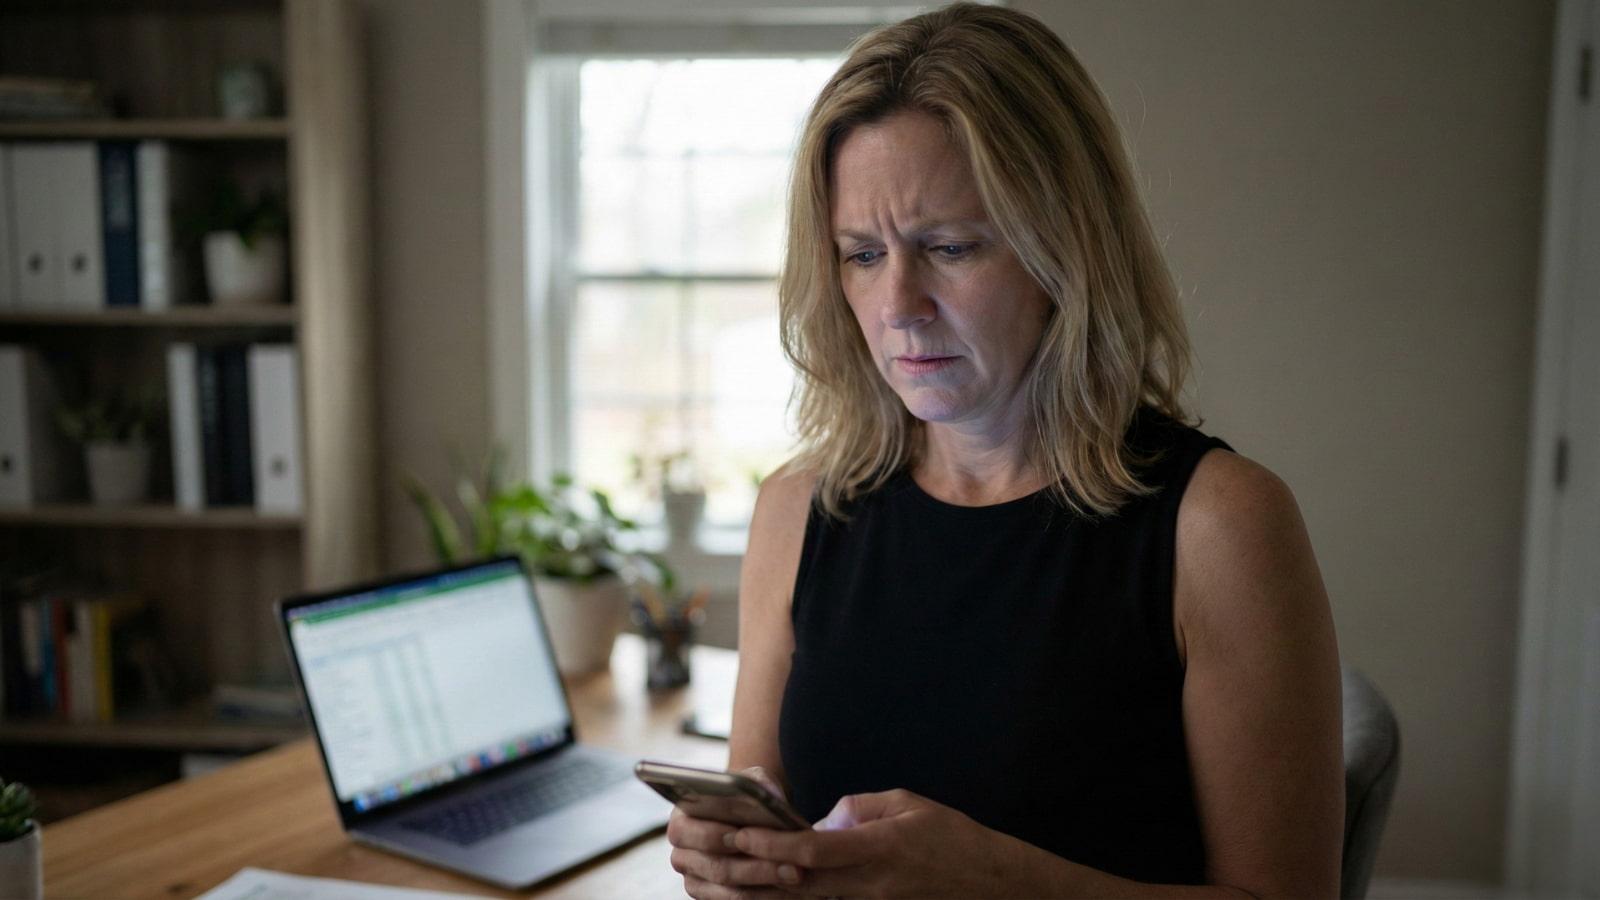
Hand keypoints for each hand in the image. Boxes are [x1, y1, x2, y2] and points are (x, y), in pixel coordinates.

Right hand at [666, 766, 807, 898]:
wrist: (751, 819)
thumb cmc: (748, 798)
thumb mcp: (752, 780)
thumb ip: (756, 783)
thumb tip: (768, 795)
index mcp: (680, 820)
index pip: (687, 831)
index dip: (713, 835)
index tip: (740, 836)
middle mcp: (682, 854)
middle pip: (715, 867)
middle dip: (754, 866)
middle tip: (788, 863)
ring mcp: (696, 880)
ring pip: (730, 889)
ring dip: (765, 882)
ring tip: (796, 873)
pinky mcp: (712, 897)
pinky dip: (765, 895)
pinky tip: (789, 888)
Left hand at [732, 789, 1043, 898]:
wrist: (991, 883)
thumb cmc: (953, 837)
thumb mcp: (908, 803)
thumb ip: (860, 807)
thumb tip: (823, 820)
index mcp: (878, 847)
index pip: (813, 849)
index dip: (773, 843)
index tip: (743, 833)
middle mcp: (870, 883)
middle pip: (800, 882)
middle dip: (757, 869)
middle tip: (722, 854)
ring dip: (770, 888)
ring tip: (733, 875)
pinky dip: (797, 897)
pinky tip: (774, 889)